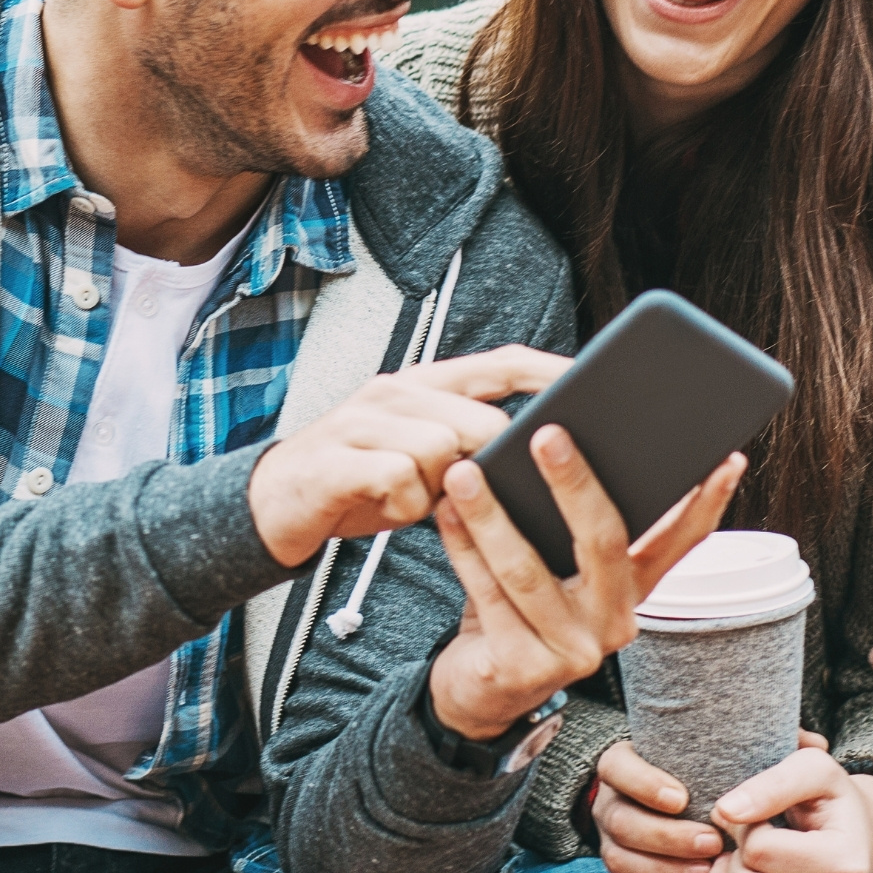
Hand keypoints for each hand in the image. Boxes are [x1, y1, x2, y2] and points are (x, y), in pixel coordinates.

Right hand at [247, 347, 564, 567]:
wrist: (274, 503)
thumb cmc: (362, 480)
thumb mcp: (424, 454)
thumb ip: (472, 443)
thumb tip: (543, 458)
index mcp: (426, 383)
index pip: (502, 363)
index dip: (551, 372)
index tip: (599, 383)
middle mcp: (397, 390)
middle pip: (480, 419)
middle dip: (488, 464)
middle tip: (467, 492)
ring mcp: (363, 420)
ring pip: (442, 451)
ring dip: (438, 492)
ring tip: (414, 500)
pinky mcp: (338, 457)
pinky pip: (399, 481)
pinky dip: (401, 508)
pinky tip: (385, 510)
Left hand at [427, 432, 744, 739]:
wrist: (479, 691)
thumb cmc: (519, 610)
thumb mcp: (556, 568)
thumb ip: (567, 526)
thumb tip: (553, 444)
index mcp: (631, 591)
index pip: (680, 542)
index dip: (706, 502)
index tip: (725, 456)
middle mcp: (614, 622)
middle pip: (603, 542)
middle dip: (573, 483)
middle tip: (547, 434)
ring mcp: (573, 651)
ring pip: (530, 570)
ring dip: (493, 515)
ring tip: (466, 471)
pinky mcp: (524, 668)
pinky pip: (490, 595)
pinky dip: (463, 547)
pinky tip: (446, 512)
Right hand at [592, 740, 717, 872]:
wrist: (684, 805)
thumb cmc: (694, 776)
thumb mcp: (695, 759)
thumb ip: (706, 763)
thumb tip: (736, 786)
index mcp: (618, 767)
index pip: (615, 769)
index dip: (644, 785)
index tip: (682, 800)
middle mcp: (608, 804)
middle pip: (620, 822)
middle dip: (667, 836)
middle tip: (711, 842)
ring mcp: (610, 841)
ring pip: (619, 860)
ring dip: (665, 869)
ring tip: (705, 872)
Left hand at [700, 743, 872, 872]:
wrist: (855, 841)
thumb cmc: (828, 801)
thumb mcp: (813, 769)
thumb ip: (771, 783)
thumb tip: (725, 812)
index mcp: (845, 866)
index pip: (759, 850)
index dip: (743, 824)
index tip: (755, 814)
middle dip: (733, 859)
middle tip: (745, 843)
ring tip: (743, 864)